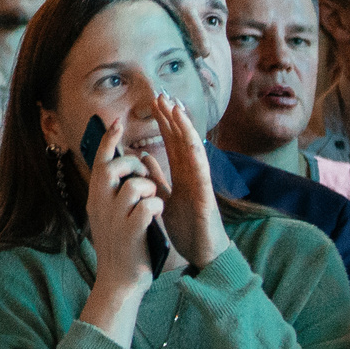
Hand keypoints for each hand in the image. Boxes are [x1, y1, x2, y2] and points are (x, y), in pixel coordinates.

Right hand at [81, 108, 164, 295]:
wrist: (118, 282)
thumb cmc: (118, 247)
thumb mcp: (107, 216)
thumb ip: (110, 193)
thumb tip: (116, 168)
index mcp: (96, 199)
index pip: (100, 162)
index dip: (108, 140)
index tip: (116, 123)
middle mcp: (101, 205)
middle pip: (115, 167)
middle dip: (135, 166)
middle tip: (146, 179)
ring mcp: (115, 218)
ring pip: (136, 185)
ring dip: (151, 189)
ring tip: (154, 201)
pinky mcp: (132, 232)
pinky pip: (148, 206)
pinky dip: (157, 206)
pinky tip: (158, 214)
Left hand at [145, 92, 224, 270]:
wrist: (204, 254)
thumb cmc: (187, 227)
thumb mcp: (166, 198)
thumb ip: (158, 178)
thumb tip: (144, 157)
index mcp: (182, 174)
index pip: (172, 142)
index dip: (164, 122)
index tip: (153, 103)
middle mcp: (192, 174)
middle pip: (182, 139)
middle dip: (172, 117)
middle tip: (160, 94)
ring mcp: (201, 182)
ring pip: (193, 149)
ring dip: (184, 127)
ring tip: (175, 107)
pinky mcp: (206, 195)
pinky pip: (201, 171)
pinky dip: (196, 153)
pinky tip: (190, 138)